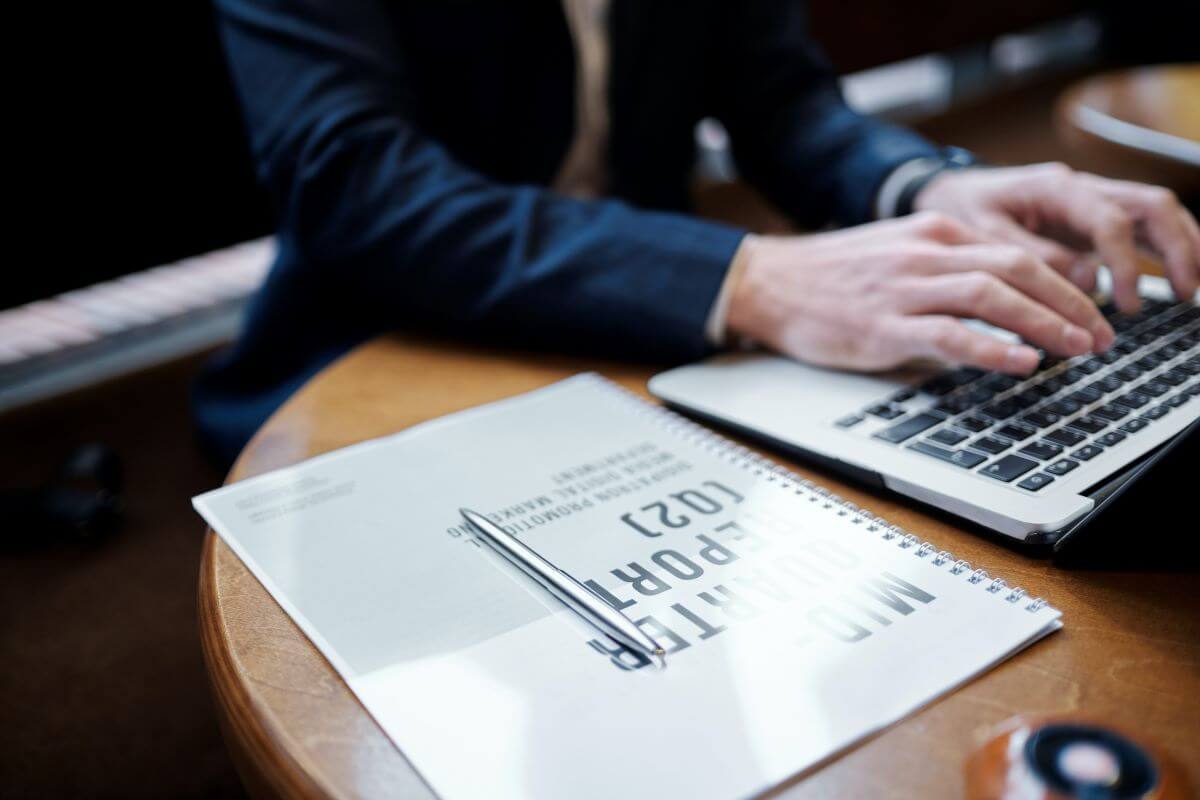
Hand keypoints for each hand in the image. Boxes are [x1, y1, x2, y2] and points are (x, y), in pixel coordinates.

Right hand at [725, 213, 1114, 374]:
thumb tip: (995, 308)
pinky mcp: (883, 324)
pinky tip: (1021, 362)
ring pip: (993, 295)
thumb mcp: (896, 256)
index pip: (1017, 252)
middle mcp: (925, 252)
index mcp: (933, 232)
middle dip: (1070, 303)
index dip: (1064, 283)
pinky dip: (992, 348)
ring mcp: (904, 287)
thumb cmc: (829, 278)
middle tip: (1100, 334)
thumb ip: (944, 272)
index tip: (1088, 311)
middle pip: (1018, 268)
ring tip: (1077, 348)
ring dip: (1045, 323)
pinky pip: (950, 333)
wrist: (770, 282)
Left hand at [914, 163, 1199, 310]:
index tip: (1122, 303)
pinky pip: (1140, 229)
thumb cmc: (959, 211)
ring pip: (1155, 213)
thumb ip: (1031, 255)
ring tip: (1188, 290)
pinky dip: (1161, 252)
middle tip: (1183, 293)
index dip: (1123, 263)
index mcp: (1056, 188)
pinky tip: (1170, 282)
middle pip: (1152, 206)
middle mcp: (1082, 189)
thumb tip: (1084, 280)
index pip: (1110, 221)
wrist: (946, 195)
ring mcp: (1091, 203)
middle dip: (1178, 247)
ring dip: (1181, 247)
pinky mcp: (1090, 221)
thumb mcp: (982, 234)